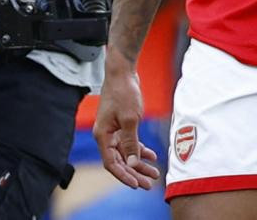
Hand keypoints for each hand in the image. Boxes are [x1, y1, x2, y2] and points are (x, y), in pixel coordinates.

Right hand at [94, 66, 159, 188]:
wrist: (123, 73)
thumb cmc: (124, 93)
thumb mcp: (130, 119)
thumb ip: (131, 142)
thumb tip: (133, 163)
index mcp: (103, 136)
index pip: (111, 163)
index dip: (123, 175)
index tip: (136, 184)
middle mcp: (106, 136)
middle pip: (120, 161)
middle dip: (135, 173)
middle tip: (149, 183)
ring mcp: (113, 131)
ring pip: (126, 153)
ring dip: (140, 163)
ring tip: (154, 173)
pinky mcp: (121, 125)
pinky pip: (130, 142)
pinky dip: (140, 149)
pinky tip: (151, 156)